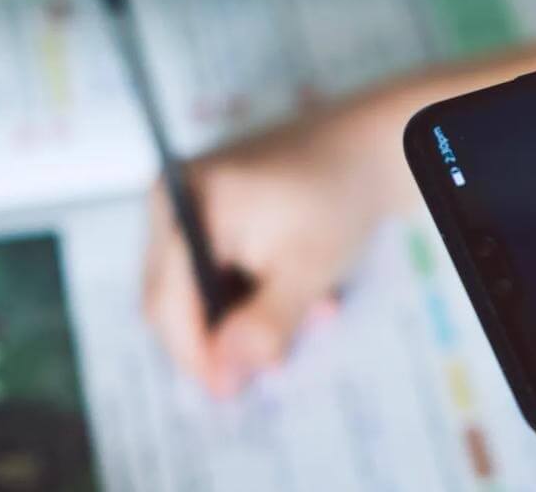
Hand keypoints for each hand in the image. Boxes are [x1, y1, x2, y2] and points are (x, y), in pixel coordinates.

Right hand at [141, 119, 379, 397]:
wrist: (369, 144)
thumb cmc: (339, 196)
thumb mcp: (308, 268)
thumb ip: (264, 323)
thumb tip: (225, 373)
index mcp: (184, 203)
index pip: (166, 300)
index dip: (193, 354)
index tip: (226, 391)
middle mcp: (172, 200)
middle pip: (172, 298)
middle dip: (222, 336)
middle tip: (272, 362)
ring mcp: (186, 204)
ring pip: (195, 289)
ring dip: (244, 316)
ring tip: (307, 313)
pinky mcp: (207, 212)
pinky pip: (213, 270)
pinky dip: (250, 292)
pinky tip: (299, 293)